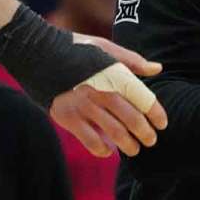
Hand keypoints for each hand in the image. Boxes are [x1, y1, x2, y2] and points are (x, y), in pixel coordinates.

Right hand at [49, 34, 169, 157]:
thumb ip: (132, 61)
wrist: (36, 53)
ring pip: (114, 133)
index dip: (156, 114)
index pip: (144, 99)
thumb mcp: (105, 48)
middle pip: (132, 119)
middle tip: (151, 141)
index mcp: (115, 75)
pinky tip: (108, 151)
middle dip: (145, 134)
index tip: (162, 124)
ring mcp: (84, 106)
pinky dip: (102, 149)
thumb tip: (158, 69)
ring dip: (128, 145)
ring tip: (134, 150)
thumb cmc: (75, 48)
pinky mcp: (67, 117)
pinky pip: (90, 140)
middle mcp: (102, 92)